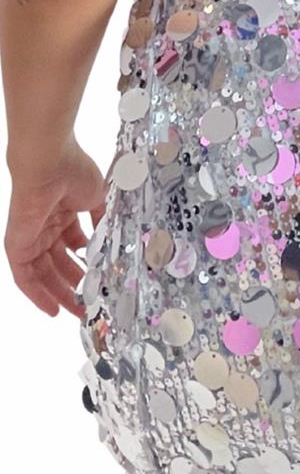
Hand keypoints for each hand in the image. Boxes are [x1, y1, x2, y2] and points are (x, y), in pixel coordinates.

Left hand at [4, 139, 106, 317]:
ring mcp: (32, 236)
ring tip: (77, 310)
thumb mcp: (96, 198)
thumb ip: (101, 220)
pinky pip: (25, 277)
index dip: (85, 264)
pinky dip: (37, 294)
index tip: (97, 280)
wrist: (49, 163)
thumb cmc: (73, 171)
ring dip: (60, 293)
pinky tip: (52, 308)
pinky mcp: (17, 245)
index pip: (73, 246)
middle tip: (89, 303)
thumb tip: (109, 238)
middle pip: (58, 263)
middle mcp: (46, 227)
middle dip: (74, 284)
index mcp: (63, 214)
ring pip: (44, 274)